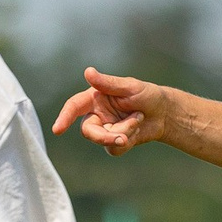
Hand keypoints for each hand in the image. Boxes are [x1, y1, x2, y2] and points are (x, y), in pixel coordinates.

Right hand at [51, 67, 174, 155]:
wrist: (164, 113)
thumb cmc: (147, 95)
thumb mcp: (129, 86)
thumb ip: (107, 83)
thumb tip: (88, 72)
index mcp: (95, 98)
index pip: (74, 107)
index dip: (64, 117)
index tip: (57, 130)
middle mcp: (96, 114)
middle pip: (88, 130)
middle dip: (104, 136)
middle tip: (122, 138)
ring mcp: (105, 130)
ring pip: (103, 140)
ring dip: (124, 132)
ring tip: (139, 119)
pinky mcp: (114, 143)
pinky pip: (114, 149)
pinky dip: (128, 140)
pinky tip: (138, 128)